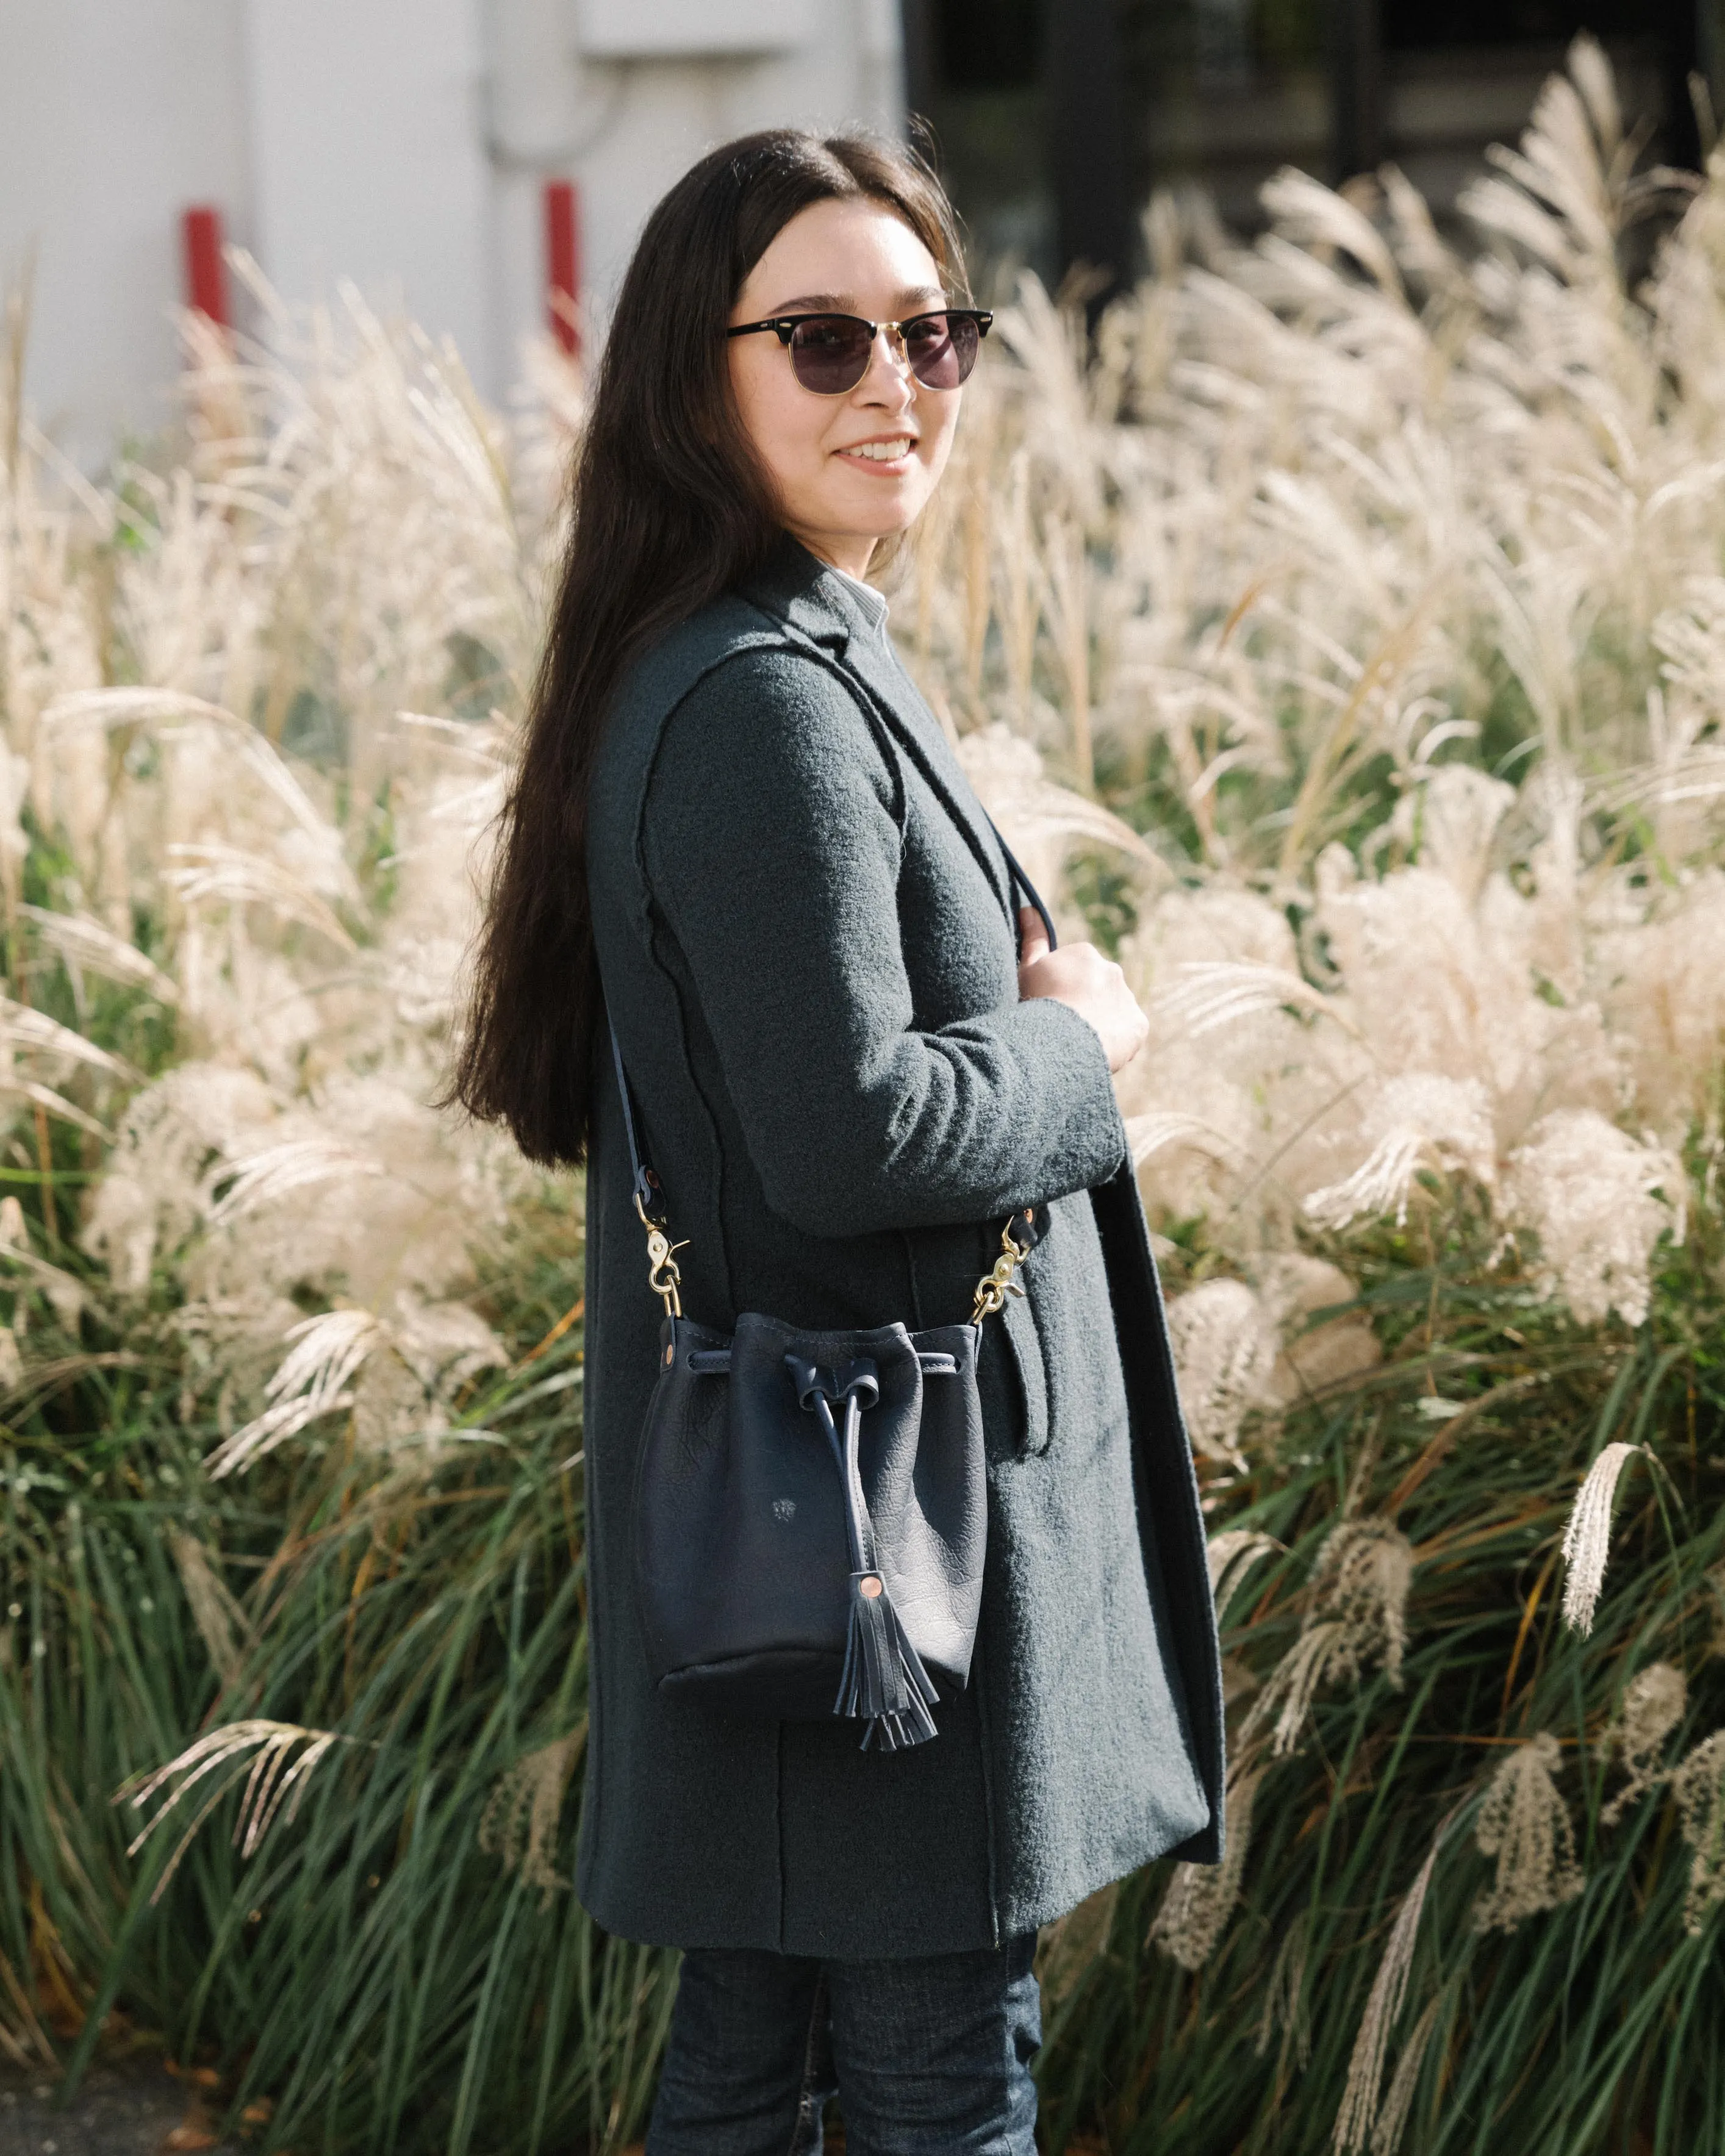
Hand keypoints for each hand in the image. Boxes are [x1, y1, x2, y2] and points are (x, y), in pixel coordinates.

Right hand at [1017, 908, 1147, 1074]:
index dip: (1059, 991)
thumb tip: (1030, 908)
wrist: (1061, 1039)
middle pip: (1095, 990)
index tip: (1049, 1007)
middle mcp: (1111, 969)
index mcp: (1085, 954)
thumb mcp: (1027, 969)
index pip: (1073, 973)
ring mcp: (1127, 997)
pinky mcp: (1139, 1025)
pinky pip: (1127, 1032)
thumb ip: (1032, 939)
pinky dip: (1115, 1040)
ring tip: (1078, 1041)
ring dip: (1100, 1023)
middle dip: (1083, 1004)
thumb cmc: (1037, 1003)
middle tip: (1063, 1026)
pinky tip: (1095, 1048)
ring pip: (1112, 1011)